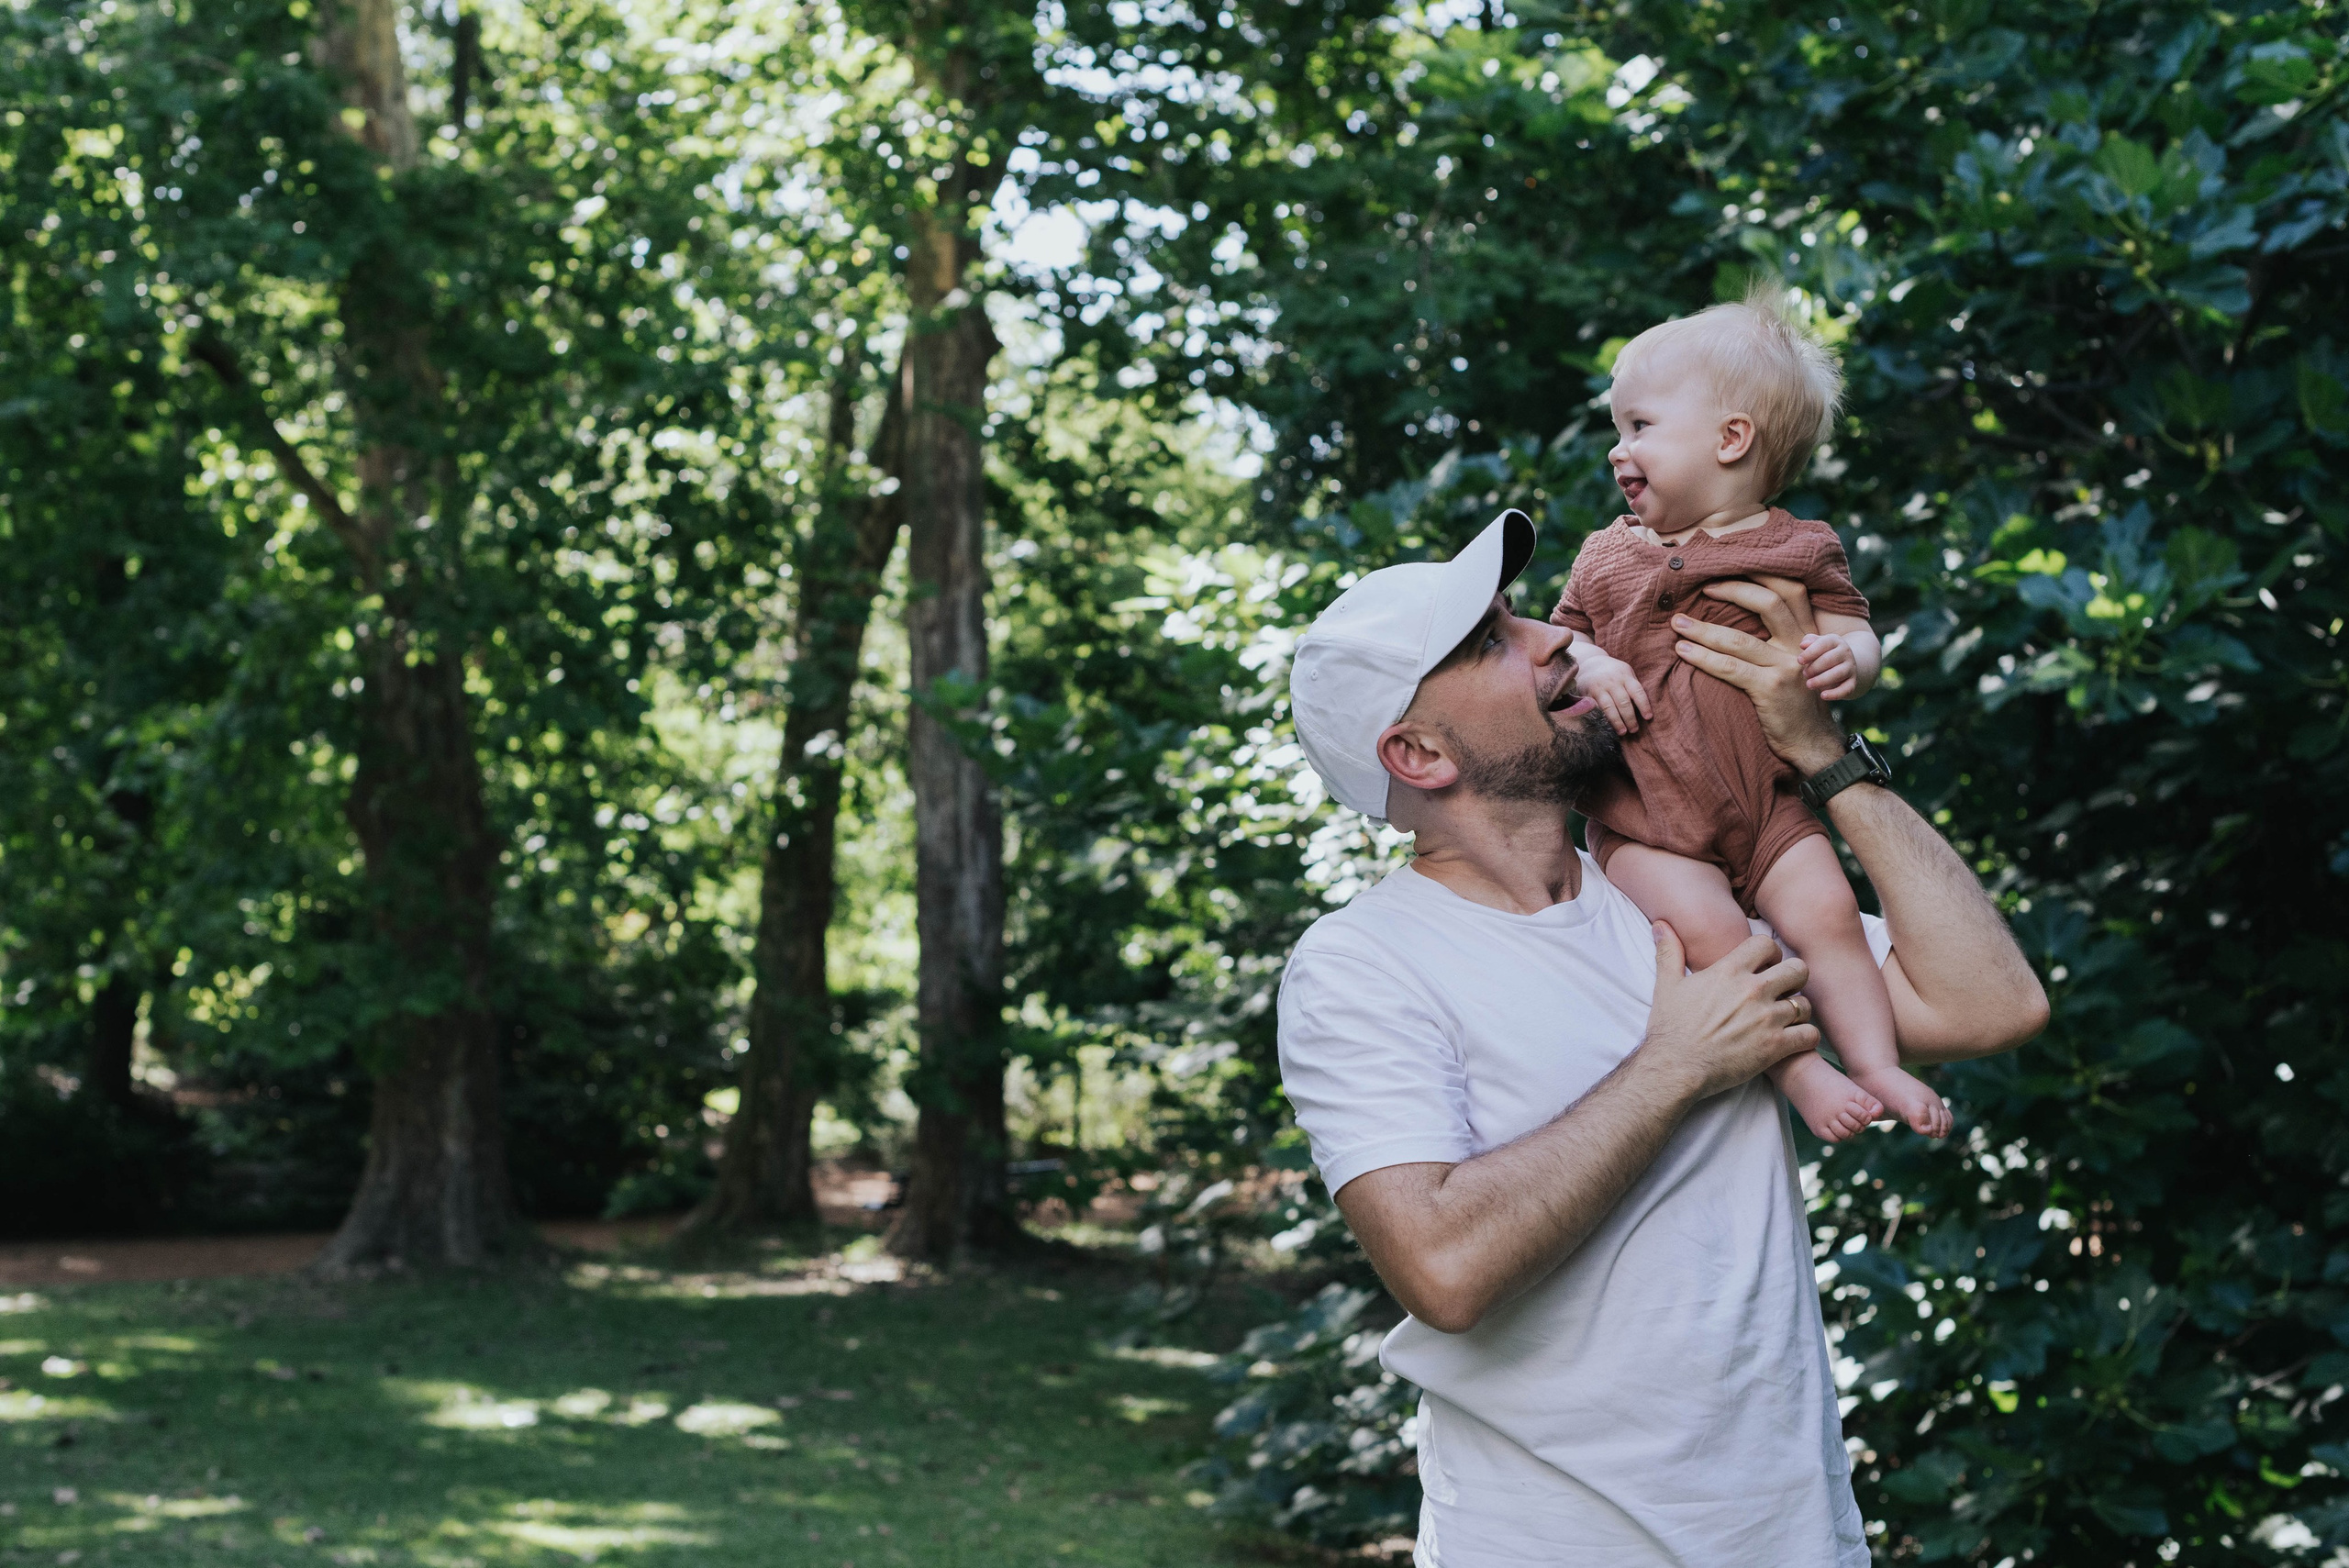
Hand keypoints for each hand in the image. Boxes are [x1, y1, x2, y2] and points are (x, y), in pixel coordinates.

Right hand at [1569, 645, 1652, 734]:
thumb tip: (1644, 709)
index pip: (1637, 692)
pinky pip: (1596, 709)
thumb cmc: (1613, 673)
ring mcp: (1599, 688)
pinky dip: (1602, 719)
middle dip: (1630, 718)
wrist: (1589, 664)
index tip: (1648, 718)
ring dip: (1617, 722)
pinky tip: (1607, 727)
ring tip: (1622, 732)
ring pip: (1609, 708)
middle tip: (1634, 730)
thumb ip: (1632, 687)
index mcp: (1625, 676)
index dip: (1644, 706)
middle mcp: (1612, 681)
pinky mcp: (1587, 694)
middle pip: (1623, 702)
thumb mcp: (1625, 673)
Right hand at [1643, 923, 1819, 1100]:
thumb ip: (1670, 952)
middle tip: (1784, 990)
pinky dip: (1805, 1037)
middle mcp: (1753, 990)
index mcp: (1729, 971)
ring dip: (1799, 1010)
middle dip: (1794, 977)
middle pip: (1798, 969)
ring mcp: (1767, 1019)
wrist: (1675, 1068)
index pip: (1767, 943)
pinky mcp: (1775, 1046)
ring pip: (1806, 1004)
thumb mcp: (1667, 985)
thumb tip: (1661, 925)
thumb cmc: (1670, 1028)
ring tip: (1787, 1018)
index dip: (1771, 953)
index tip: (1766, 965)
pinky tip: (1793, 1040)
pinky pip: (1809, 1035)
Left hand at [1671, 581, 1844, 774]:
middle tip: (1701, 588)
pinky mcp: (1771, 688)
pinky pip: (1730, 667)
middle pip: (1768, 602)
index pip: (1791, 591)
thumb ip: (1775, 642)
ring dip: (1703, 629)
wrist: (1812, 742)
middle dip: (1732, 590)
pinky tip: (1683, 652)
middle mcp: (1801, 645)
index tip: (1733, 569)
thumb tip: (1734, 620)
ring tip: (1678, 624)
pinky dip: (1703, 657)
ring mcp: (1788, 666)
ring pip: (1739, 638)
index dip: (1763, 573)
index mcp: (1807, 635)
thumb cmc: (1795, 703)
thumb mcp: (1792, 665)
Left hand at [1800, 633, 1857, 699]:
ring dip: (1822, 680)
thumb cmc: (1823, 653)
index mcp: (1835, 641)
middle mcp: (1845, 653)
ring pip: (1838, 673)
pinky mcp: (1853, 682)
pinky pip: (1847, 689)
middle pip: (1830, 659)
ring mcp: (1851, 667)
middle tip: (1805, 674)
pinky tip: (1823, 696)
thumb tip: (1803, 645)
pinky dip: (1835, 694)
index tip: (1799, 661)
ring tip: (1809, 684)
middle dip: (1815, 667)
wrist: (1845, 662)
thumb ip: (1809, 641)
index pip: (1824, 643)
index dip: (1810, 652)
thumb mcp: (1817, 643)